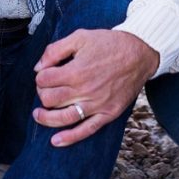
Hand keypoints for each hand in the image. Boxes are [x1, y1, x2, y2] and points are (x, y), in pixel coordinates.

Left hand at [32, 29, 158, 146]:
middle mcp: (84, 90)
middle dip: (42, 93)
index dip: (40, 76)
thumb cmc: (110, 44)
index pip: (44, 80)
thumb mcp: (80, 37)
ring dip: (46, 118)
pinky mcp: (108, 113)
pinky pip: (87, 130)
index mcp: (76, 71)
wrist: (140, 53)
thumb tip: (38, 67)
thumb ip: (55, 50)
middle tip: (45, 88)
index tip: (45, 73)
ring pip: (63, 118)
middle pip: (49, 99)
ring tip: (38, 115)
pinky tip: (56, 141)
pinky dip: (70, 138)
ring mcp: (97, 104)